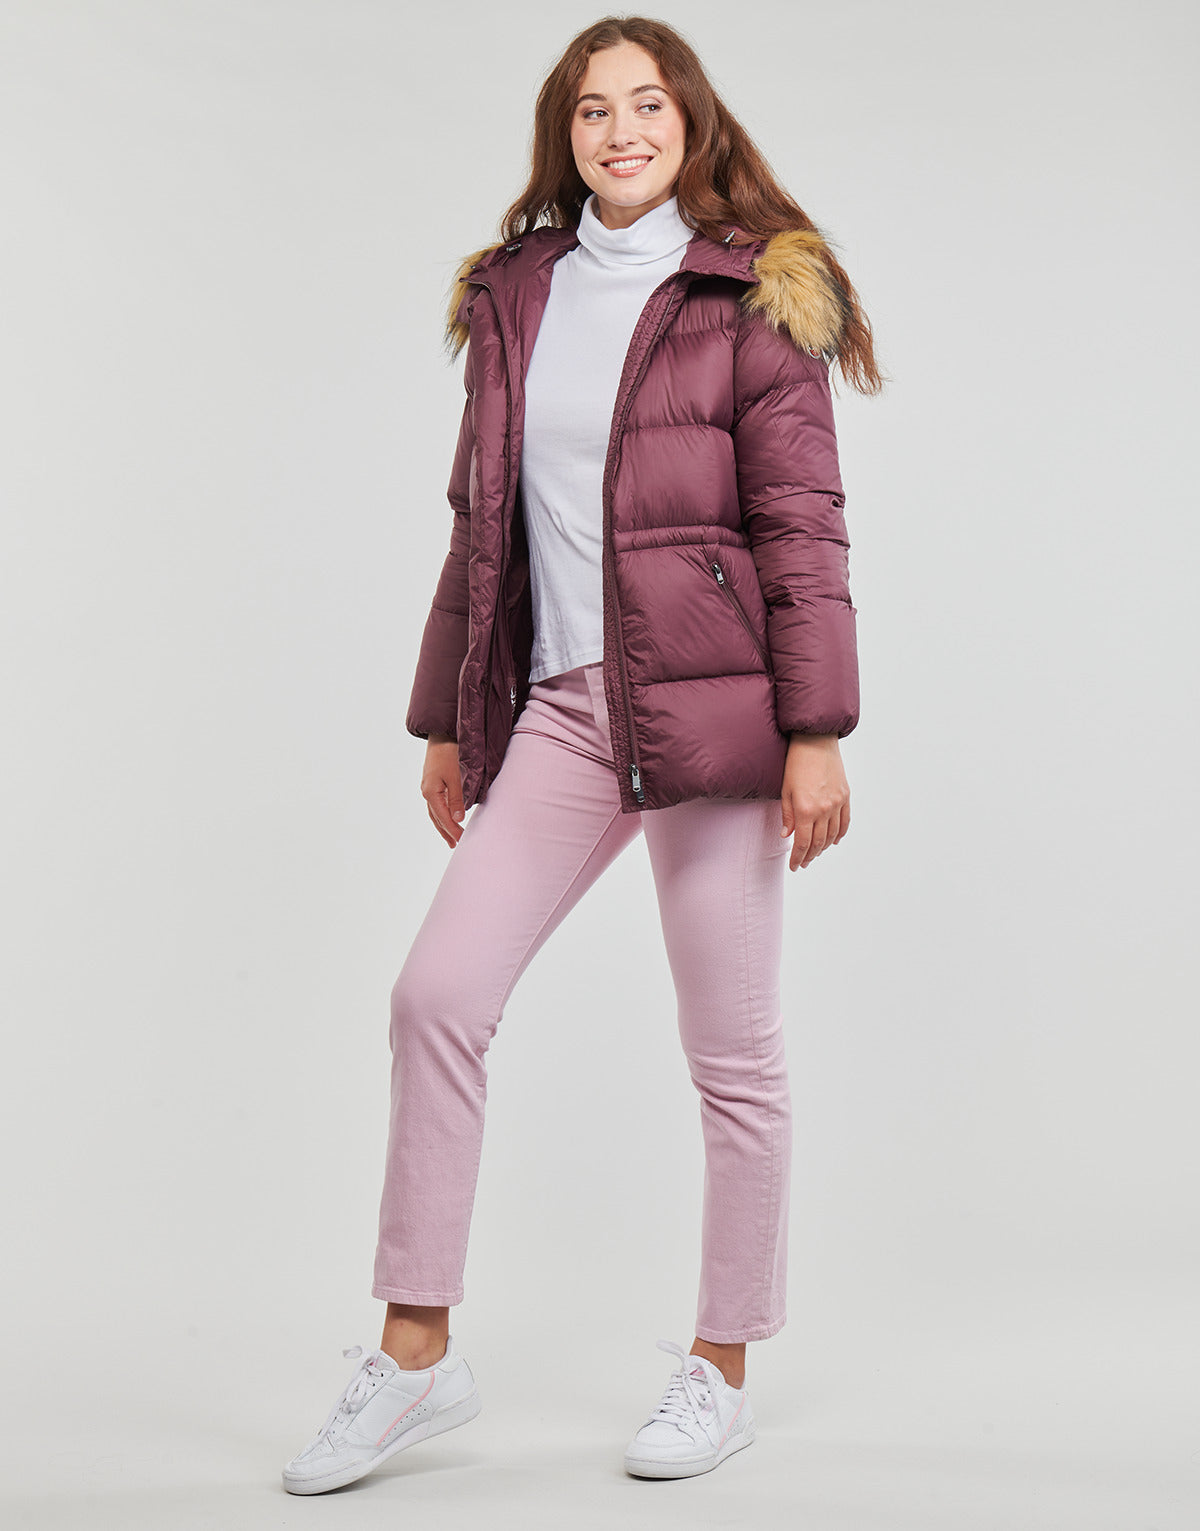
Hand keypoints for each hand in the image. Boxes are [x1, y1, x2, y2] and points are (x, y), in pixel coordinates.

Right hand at [422, 735, 465, 847]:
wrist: (443, 733)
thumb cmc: (450, 754)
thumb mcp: (457, 778)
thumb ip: (457, 799)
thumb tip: (457, 819)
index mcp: (431, 792)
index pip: (442, 817)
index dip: (452, 830)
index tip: (461, 841)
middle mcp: (427, 791)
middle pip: (436, 817)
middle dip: (445, 831)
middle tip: (455, 844)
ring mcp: (428, 786)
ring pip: (435, 811)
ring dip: (442, 824)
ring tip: (450, 836)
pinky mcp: (433, 781)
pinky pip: (437, 802)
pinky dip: (442, 813)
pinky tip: (448, 816)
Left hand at [780, 733, 849, 869]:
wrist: (815, 741)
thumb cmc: (796, 763)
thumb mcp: (785, 790)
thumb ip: (787, 815)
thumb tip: (787, 835)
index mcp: (805, 809)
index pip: (802, 843)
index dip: (798, 857)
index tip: (794, 866)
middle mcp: (823, 809)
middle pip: (818, 843)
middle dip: (809, 856)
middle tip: (803, 863)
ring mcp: (837, 803)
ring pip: (832, 835)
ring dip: (823, 848)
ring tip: (815, 854)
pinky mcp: (845, 796)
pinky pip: (845, 821)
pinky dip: (839, 834)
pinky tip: (833, 841)